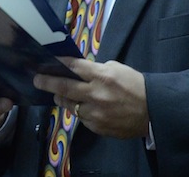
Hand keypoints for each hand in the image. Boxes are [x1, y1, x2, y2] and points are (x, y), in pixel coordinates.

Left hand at [34, 58, 148, 138]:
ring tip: (57, 94)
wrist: (152, 111)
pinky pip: (81, 117)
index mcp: (102, 76)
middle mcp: (95, 94)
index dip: (60, 63)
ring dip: (62, 98)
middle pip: (64, 87)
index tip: (48, 60)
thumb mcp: (117, 68)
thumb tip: (81, 71)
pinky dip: (79, 110)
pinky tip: (80, 105)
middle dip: (48, 83)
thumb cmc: (135, 85)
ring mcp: (95, 113)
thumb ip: (97, 70)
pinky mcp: (96, 127)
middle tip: (37, 80)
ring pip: (70, 105)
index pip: (74, 67)